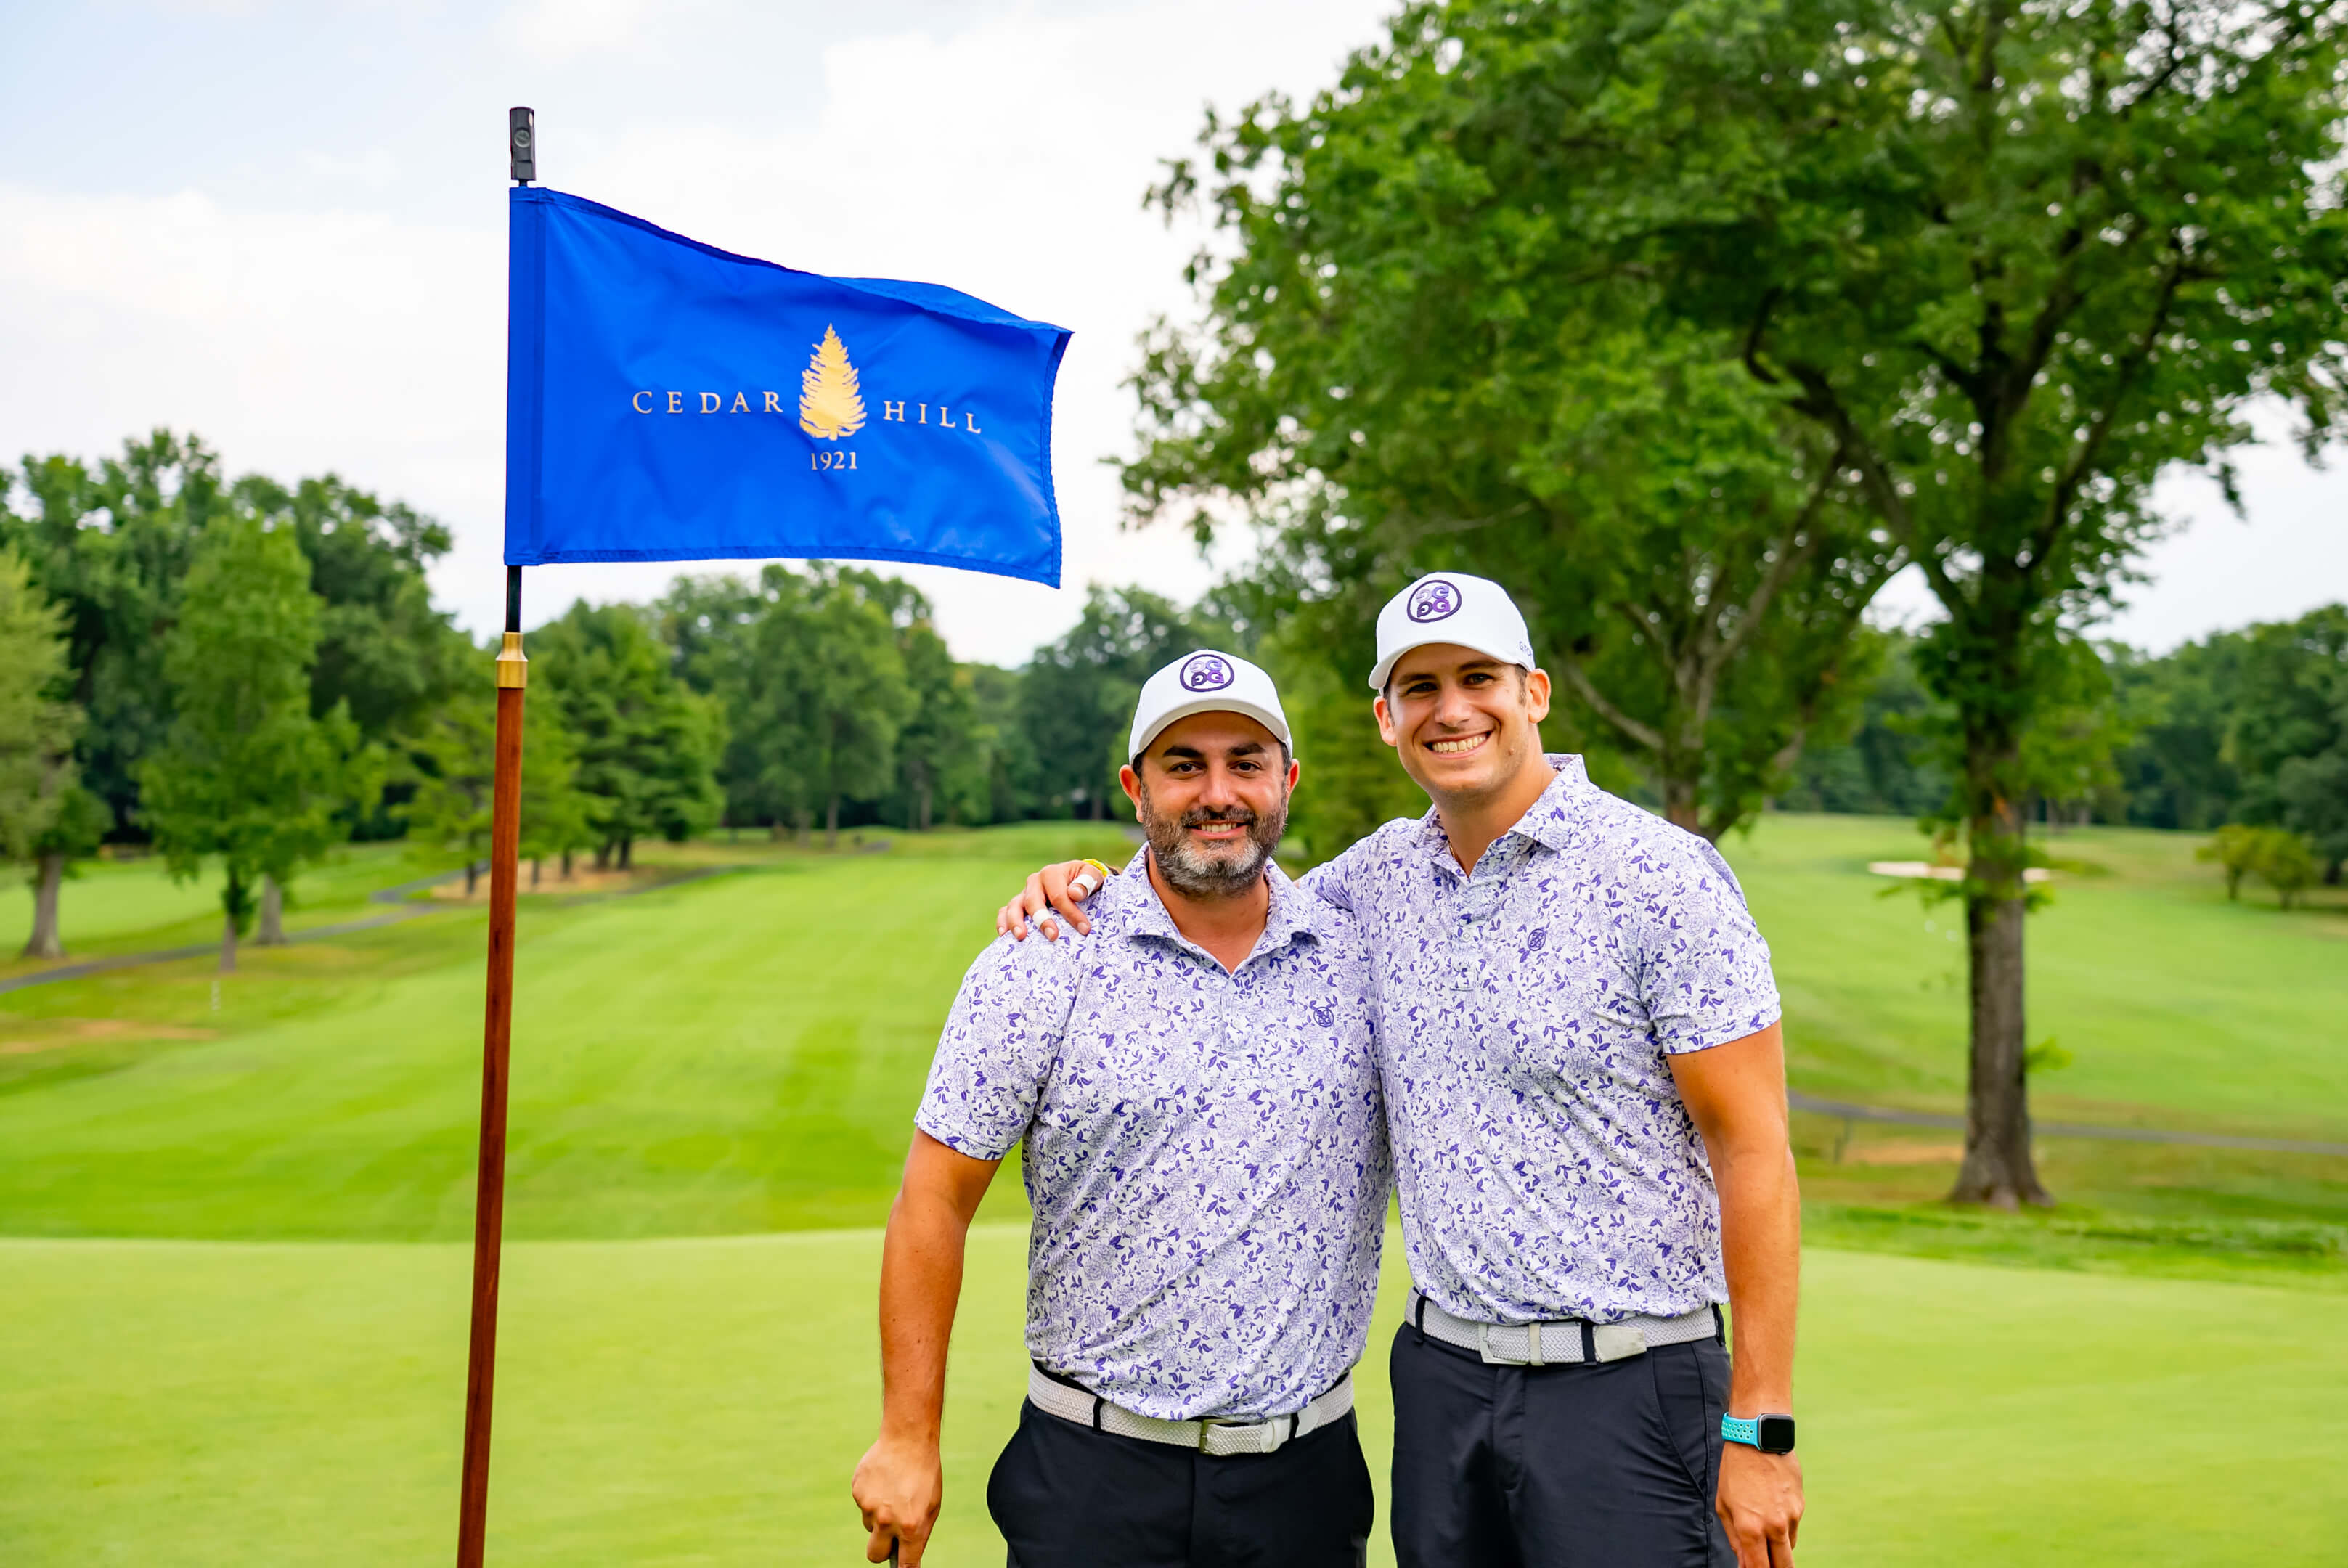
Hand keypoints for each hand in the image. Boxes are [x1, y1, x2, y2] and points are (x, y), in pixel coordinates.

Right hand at [852, 1432, 941, 1564]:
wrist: (908, 1439)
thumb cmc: (925, 1474)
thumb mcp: (932, 1506)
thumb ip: (919, 1533)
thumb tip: (908, 1555)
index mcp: (910, 1527)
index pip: (905, 1564)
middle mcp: (887, 1521)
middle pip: (875, 1555)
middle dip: (881, 1550)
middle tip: (890, 1535)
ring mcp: (869, 1507)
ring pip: (869, 1525)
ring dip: (878, 1516)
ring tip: (893, 1492)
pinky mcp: (857, 1492)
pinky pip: (863, 1504)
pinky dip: (871, 1497)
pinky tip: (883, 1480)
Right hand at [994, 860, 1099, 941]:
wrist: (1076, 883)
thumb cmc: (1085, 882)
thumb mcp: (1092, 876)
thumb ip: (1088, 881)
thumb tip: (1074, 893)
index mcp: (1051, 873)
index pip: (1059, 895)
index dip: (1071, 913)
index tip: (1084, 929)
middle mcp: (1035, 882)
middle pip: (1033, 901)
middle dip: (1042, 919)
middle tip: (1053, 936)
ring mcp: (1024, 893)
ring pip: (1014, 905)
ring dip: (1016, 921)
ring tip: (1021, 936)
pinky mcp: (1018, 905)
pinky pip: (1004, 911)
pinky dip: (1002, 922)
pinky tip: (1005, 935)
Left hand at [1716, 1441, 1801, 1566]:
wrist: (1758, 1439)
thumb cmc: (1734, 1471)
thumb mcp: (1725, 1505)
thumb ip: (1735, 1539)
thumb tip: (1744, 1563)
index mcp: (1751, 1528)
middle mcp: (1774, 1526)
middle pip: (1784, 1567)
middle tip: (1767, 1563)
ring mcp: (1791, 1517)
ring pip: (1789, 1548)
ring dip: (1778, 1547)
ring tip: (1764, 1527)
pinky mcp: (1801, 1506)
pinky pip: (1793, 1527)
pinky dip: (1784, 1527)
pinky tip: (1772, 1508)